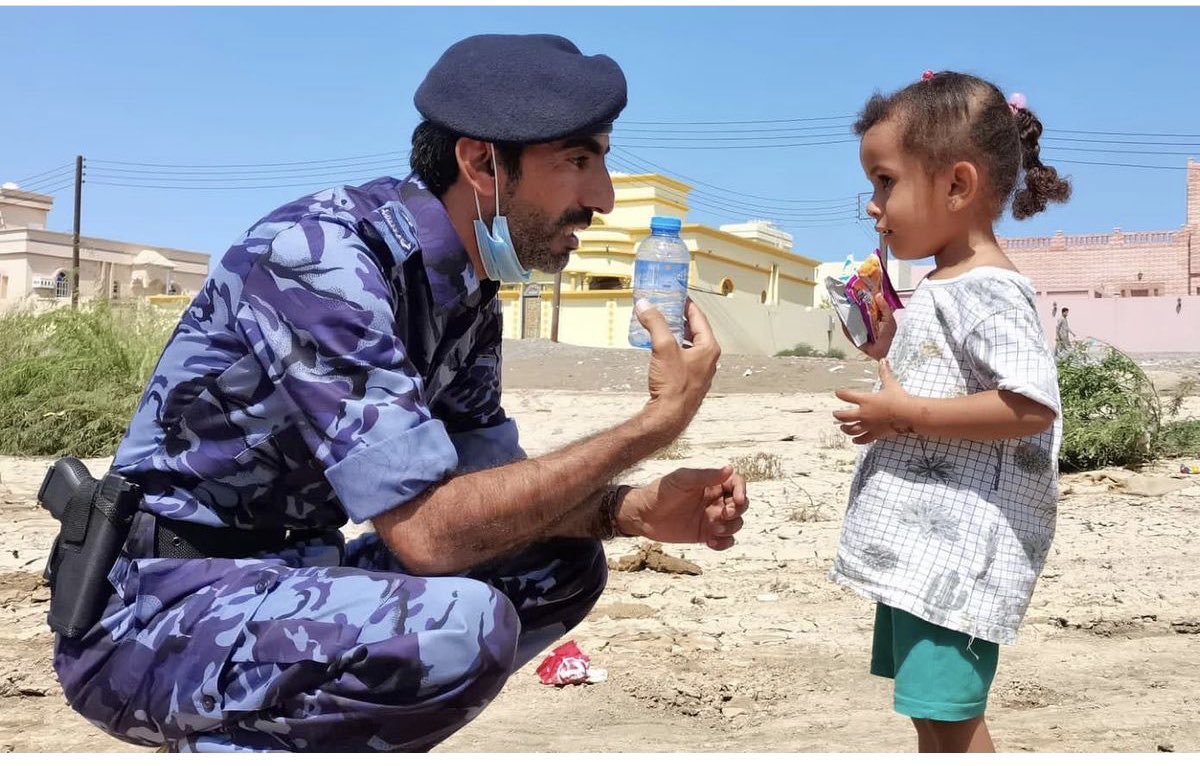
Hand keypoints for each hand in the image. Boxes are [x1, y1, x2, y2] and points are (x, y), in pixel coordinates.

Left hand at [618, 466, 747, 550]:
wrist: (643, 515)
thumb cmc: (661, 491)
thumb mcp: (682, 479)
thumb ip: (705, 476)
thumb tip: (729, 469)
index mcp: (711, 484)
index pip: (736, 484)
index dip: (742, 490)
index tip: (737, 499)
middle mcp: (714, 500)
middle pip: (741, 505)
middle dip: (738, 510)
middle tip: (723, 514)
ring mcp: (711, 518)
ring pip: (736, 523)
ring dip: (731, 527)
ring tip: (714, 529)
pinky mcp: (705, 535)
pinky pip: (726, 540)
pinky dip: (724, 543)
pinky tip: (711, 542)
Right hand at [637, 298, 720, 441]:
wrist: (668, 417)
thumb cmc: (673, 386)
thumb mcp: (663, 347)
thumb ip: (655, 323)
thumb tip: (646, 306)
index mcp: (709, 348)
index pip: (699, 318)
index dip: (686, 304)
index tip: (677, 295)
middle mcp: (708, 359)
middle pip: (694, 331)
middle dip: (679, 319)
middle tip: (666, 309)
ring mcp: (699, 372)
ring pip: (688, 345)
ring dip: (675, 335)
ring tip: (660, 327)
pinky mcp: (689, 382)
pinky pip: (682, 358)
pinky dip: (673, 349)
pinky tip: (660, 351)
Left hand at [833, 360, 915, 443]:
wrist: (908, 414)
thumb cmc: (899, 398)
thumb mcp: (890, 384)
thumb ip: (884, 372)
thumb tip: (883, 360)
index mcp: (865, 400)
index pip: (848, 396)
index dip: (841, 394)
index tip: (838, 393)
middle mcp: (864, 413)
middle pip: (844, 416)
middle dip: (838, 415)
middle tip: (835, 414)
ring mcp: (868, 425)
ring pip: (851, 429)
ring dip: (845, 429)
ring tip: (842, 428)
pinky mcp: (875, 434)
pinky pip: (863, 439)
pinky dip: (858, 440)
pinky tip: (855, 441)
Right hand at [847, 292, 896, 360]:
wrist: (884, 351)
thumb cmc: (889, 336)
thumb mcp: (889, 318)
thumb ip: (884, 307)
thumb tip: (878, 295)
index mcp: (876, 315)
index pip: (867, 304)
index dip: (863, 297)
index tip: (858, 289)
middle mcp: (866, 321)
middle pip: (857, 310)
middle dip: (853, 303)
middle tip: (848, 295)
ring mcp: (859, 328)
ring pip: (851, 318)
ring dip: (847, 313)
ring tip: (843, 304)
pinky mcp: (854, 335)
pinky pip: (847, 329)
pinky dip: (845, 324)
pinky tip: (842, 318)